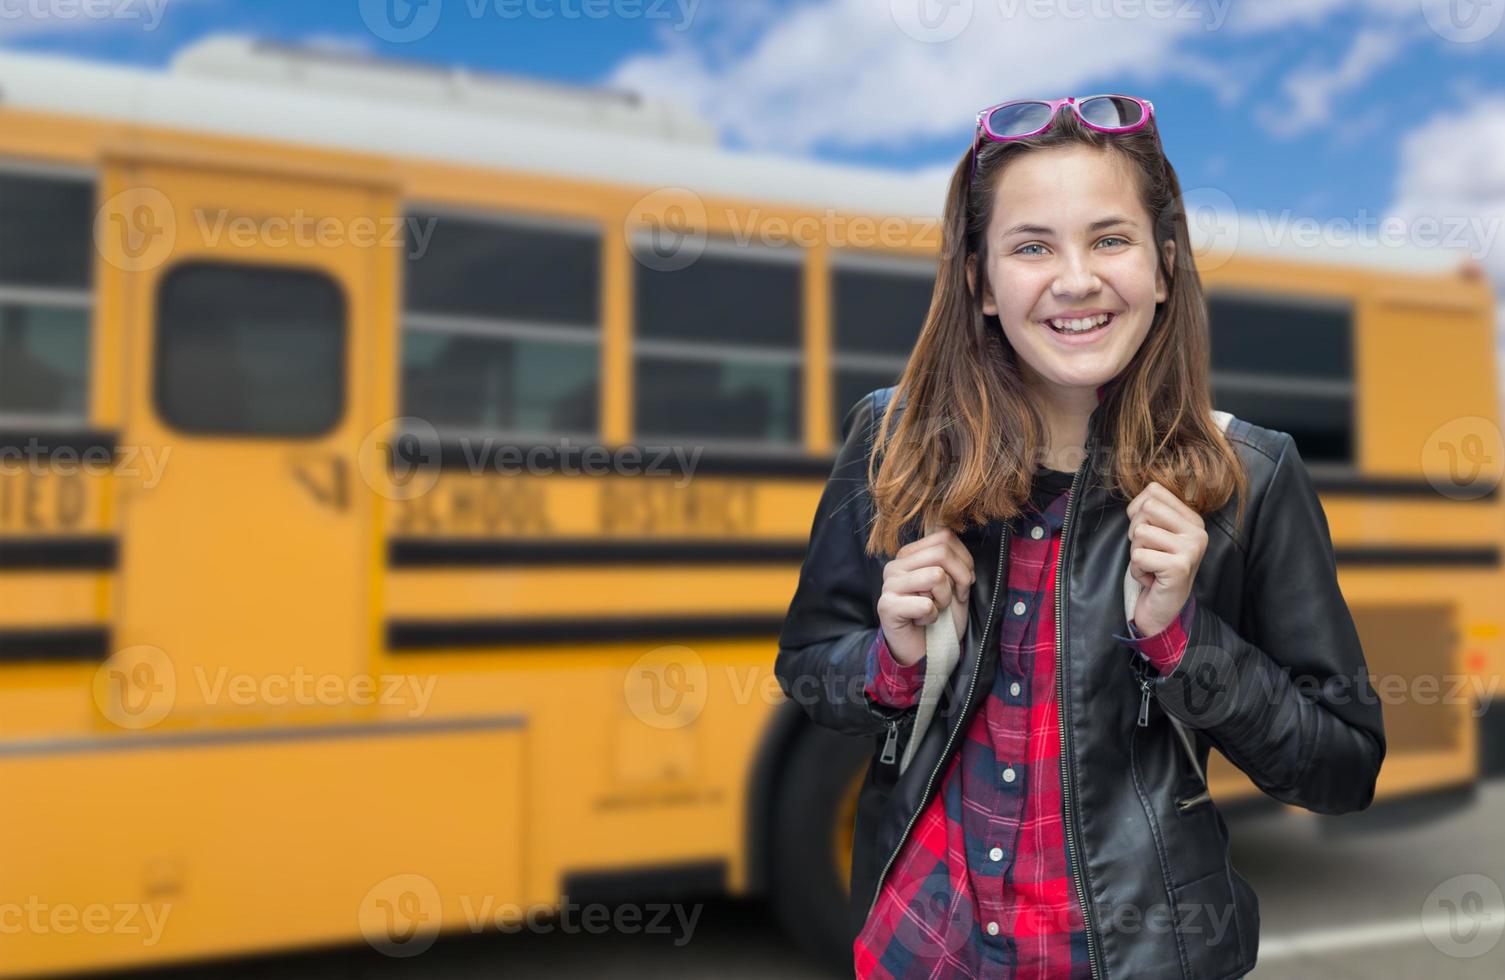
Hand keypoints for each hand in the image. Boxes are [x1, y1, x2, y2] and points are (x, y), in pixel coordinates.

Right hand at [876, 527, 973, 666]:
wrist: (925, 650)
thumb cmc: (940, 616)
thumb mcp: (953, 582)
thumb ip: (953, 558)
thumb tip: (952, 536)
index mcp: (909, 554)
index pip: (944, 537)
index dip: (964, 562)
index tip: (962, 584)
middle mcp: (895, 565)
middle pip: (941, 553)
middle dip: (960, 579)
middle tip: (954, 598)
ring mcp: (888, 585)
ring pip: (935, 576)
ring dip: (944, 599)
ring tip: (933, 609)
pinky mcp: (886, 606)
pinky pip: (925, 604)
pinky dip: (932, 616)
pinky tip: (921, 620)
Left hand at [1126, 481, 1207, 635]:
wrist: (1163, 609)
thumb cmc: (1155, 568)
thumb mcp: (1156, 534)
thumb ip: (1152, 512)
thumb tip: (1142, 494)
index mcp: (1193, 519)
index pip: (1154, 490)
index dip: (1137, 512)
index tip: (1148, 535)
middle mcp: (1198, 532)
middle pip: (1146, 508)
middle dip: (1135, 533)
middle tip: (1148, 552)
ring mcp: (1191, 549)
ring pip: (1140, 533)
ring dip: (1136, 554)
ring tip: (1151, 566)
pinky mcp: (1179, 567)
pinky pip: (1138, 556)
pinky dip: (1137, 570)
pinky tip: (1151, 579)